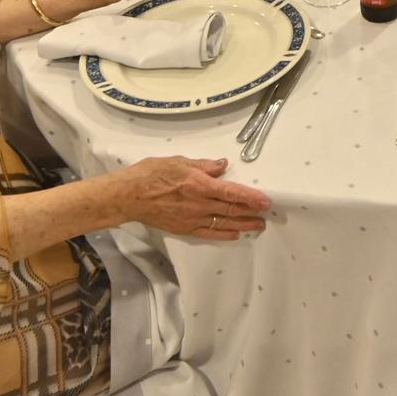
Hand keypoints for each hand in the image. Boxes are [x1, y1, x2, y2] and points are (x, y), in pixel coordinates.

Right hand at [112, 156, 269, 240]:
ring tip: (258, 226)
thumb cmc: (151, 174)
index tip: (265, 201)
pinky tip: (234, 234)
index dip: (250, 198)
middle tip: (267, 214)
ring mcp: (192, 219)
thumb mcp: (178, 161)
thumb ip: (203, 165)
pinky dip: (223, 234)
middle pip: (230, 210)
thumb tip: (223, 165)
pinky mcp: (184, 229)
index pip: (231, 193)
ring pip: (223, 223)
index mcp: (198, 185)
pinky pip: (208, 233)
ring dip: (242, 225)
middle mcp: (198, 204)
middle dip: (251, 212)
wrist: (129, 196)